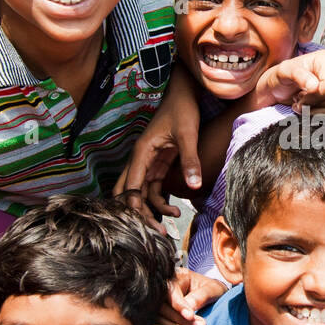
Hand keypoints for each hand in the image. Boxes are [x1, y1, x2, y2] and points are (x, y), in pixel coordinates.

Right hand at [114, 76, 202, 229]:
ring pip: (141, 193)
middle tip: (153, 231)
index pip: (130, 184)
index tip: (142, 224)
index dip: (133, 205)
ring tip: (166, 227)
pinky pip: (153, 188)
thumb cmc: (182, 109)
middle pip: (130, 192)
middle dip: (138, 213)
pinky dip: (159, 201)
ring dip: (150, 210)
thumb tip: (194, 185)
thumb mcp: (187, 134)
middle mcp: (141, 159)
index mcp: (142, 152)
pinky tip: (173, 210)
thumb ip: (189, 160)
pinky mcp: (159, 165)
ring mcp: (149, 163)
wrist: (185, 94)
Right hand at [159, 268, 227, 324]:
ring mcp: (160, 304)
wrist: (212, 297)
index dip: (179, 305)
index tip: (191, 316)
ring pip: (159, 318)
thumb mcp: (213, 289)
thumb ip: (202, 295)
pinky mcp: (161, 317)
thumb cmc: (213, 290)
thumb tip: (189, 306)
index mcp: (177, 277)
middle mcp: (164, 289)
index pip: (171, 291)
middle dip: (180, 320)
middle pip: (162, 306)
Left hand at [252, 50, 324, 112]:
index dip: (315, 97)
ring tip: (303, 104)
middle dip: (315, 105)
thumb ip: (297, 75)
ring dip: (317, 112)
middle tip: (299, 103)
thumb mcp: (283, 72)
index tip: (298, 98)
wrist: (279, 87)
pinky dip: (320, 114)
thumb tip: (315, 86)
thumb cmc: (281, 77)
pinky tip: (309, 107)